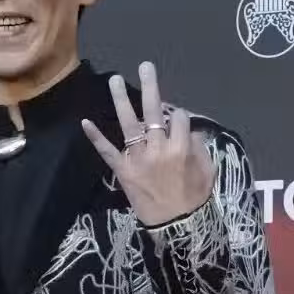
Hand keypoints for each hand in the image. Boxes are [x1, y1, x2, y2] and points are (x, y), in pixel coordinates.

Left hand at [81, 61, 215, 224]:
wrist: (177, 227)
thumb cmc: (194, 199)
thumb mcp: (207, 171)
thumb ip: (200, 147)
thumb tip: (191, 130)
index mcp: (181, 147)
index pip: (179, 118)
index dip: (179, 116)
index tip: (176, 120)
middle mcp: (158, 148)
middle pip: (154, 111)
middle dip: (151, 86)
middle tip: (145, 66)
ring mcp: (138, 159)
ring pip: (129, 124)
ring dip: (121, 100)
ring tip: (115, 80)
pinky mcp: (122, 171)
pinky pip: (107, 152)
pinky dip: (96, 137)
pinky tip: (86, 122)